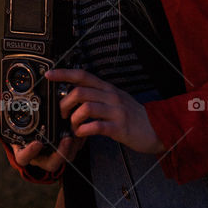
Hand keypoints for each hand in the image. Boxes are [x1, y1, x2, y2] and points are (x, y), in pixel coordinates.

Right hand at [0, 91, 85, 171]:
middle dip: (60, 152)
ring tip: (77, 132)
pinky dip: (80, 139)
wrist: (34, 142)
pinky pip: (75, 149)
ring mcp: (55, 156)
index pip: (25, 157)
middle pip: (52, 162)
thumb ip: (6, 111)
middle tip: (66, 139)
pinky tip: (83, 127)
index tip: (37, 143)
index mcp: (25, 152)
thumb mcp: (13, 123)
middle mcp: (41, 158)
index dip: (31, 152)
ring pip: (66, 156)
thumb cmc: (23, 133)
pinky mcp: (67, 151)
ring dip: (73, 145)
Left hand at [48, 68, 165, 153]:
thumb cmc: (133, 115)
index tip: (49, 74)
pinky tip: (82, 134)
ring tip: (73, 126)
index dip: (64, 73)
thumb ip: (97, 95)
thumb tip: (74, 94)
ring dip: (73, 118)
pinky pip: (96, 126)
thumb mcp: (116, 99)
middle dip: (65, 103)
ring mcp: (115, 111)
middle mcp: (111, 96)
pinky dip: (84, 130)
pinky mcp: (119, 127)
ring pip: (86, 108)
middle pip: (80, 91)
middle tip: (63, 114)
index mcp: (107, 88)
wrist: (157, 128)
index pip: (82, 75)